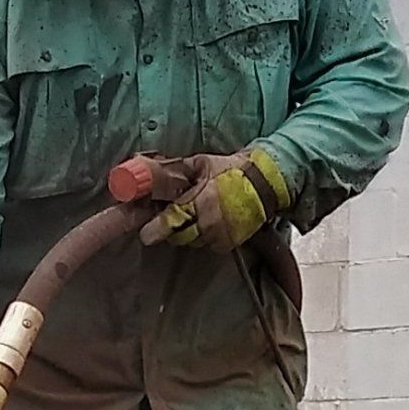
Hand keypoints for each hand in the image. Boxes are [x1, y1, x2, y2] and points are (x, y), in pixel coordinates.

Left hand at [140, 141, 291, 253]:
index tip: (146, 233)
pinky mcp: (226, 245)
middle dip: (169, 228)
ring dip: (185, 231)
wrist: (264, 183)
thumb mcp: (199, 164)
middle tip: (170, 215)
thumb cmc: (230, 171)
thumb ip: (172, 171)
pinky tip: (206, 221)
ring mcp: (218, 237)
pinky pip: (204, 245)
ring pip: (189, 242)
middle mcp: (209, 225)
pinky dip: (201, 236)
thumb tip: (143, 169)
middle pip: (176, 236)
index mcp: (200, 203)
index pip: (170, 223)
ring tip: (193, 214)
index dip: (154, 229)